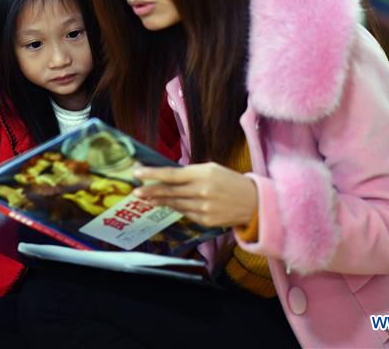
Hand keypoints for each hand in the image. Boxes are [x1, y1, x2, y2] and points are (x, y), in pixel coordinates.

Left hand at [134, 163, 257, 227]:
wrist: (253, 202)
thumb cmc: (230, 181)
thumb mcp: (212, 169)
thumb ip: (190, 172)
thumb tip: (168, 176)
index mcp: (202, 174)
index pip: (171, 174)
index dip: (152, 174)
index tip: (137, 173)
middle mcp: (201, 191)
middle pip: (169, 191)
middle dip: (149, 191)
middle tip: (135, 192)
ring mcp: (203, 207)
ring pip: (174, 204)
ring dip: (158, 201)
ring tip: (146, 199)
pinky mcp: (205, 220)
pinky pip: (185, 213)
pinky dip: (175, 208)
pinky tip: (166, 205)